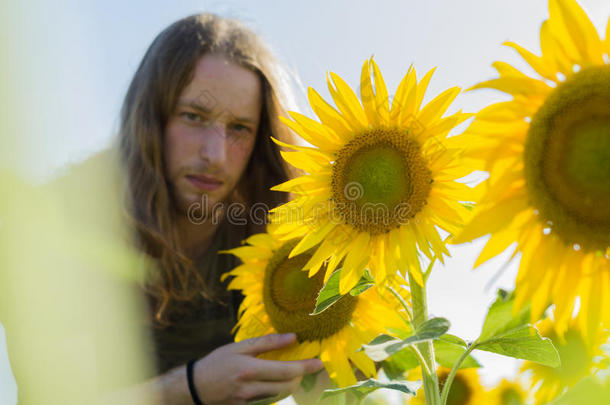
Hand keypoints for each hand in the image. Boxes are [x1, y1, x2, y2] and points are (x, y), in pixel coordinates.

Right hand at [193, 333, 323, 403]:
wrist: (195, 388)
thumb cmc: (217, 363)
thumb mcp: (239, 347)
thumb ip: (267, 343)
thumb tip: (292, 337)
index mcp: (250, 369)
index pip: (286, 370)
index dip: (306, 367)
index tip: (319, 363)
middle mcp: (251, 388)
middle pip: (288, 387)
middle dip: (300, 377)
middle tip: (305, 367)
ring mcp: (249, 402)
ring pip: (281, 395)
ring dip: (290, 385)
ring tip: (291, 373)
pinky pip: (269, 401)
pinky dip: (277, 392)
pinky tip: (273, 383)